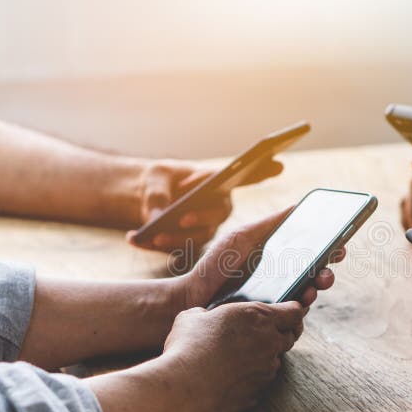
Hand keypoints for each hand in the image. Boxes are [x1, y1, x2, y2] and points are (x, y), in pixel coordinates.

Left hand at [127, 157, 283, 251]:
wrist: (144, 198)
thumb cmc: (158, 180)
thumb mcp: (156, 177)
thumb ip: (158, 192)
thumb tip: (158, 216)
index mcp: (219, 183)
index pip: (246, 177)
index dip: (264, 171)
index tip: (278, 162)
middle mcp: (219, 208)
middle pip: (218, 214)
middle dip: (201, 217)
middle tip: (183, 217)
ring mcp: (207, 229)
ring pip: (197, 237)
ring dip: (175, 238)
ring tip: (152, 236)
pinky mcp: (189, 245)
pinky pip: (175, 248)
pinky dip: (152, 244)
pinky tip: (134, 239)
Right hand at [160, 301, 305, 411]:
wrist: (182, 388)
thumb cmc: (187, 346)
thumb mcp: (193, 316)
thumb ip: (210, 312)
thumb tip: (206, 316)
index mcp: (258, 317)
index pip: (295, 311)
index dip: (295, 311)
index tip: (291, 312)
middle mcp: (269, 342)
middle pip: (290, 336)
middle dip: (282, 333)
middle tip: (266, 333)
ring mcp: (266, 369)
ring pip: (275, 360)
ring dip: (265, 356)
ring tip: (241, 356)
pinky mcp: (259, 392)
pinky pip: (262, 381)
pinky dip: (253, 376)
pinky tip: (233, 375)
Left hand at [174, 209, 345, 309]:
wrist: (193, 296)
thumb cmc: (216, 265)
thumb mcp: (242, 238)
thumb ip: (269, 224)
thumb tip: (297, 206)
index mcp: (280, 260)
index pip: (311, 256)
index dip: (329, 251)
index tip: (339, 246)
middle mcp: (282, 282)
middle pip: (315, 277)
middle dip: (328, 273)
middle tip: (330, 270)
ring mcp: (277, 302)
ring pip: (308, 298)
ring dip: (317, 290)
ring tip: (315, 286)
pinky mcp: (269, 321)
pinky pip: (292, 319)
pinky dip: (300, 310)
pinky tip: (300, 303)